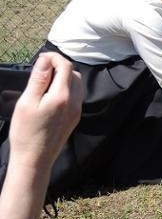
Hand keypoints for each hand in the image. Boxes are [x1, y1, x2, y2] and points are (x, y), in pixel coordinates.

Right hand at [9, 53, 81, 170]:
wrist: (35, 160)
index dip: (54, 58)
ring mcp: (77, 110)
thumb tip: (46, 60)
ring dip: (64, 77)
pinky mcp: (75, 117)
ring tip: (45, 82)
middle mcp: (75, 102)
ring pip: (77, 84)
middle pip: (73, 73)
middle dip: (60, 67)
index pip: (65, 66)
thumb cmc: (26, 132)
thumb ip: (38, 80)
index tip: (42, 58)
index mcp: (62, 96)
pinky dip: (67, 88)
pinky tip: (51, 95)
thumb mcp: (27, 103)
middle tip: (41, 71)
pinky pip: (76, 96)